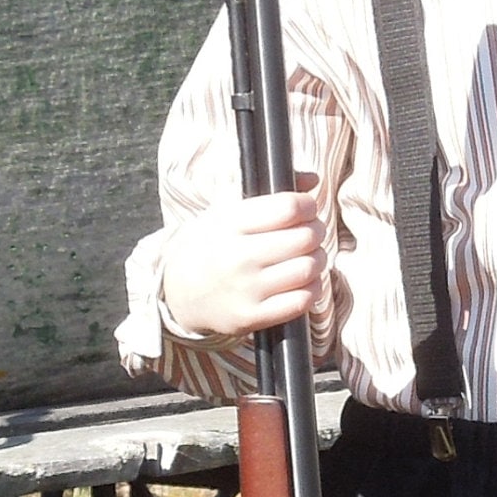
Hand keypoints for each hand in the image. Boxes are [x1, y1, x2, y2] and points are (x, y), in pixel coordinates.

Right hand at [159, 177, 323, 338]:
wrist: (178, 291)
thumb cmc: (210, 245)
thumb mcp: (227, 212)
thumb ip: (271, 194)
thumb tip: (312, 179)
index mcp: (229, 224)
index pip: (288, 208)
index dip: (307, 206)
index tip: (306, 208)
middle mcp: (237, 257)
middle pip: (304, 238)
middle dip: (316, 231)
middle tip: (311, 232)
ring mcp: (245, 290)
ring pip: (308, 269)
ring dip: (318, 259)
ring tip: (309, 256)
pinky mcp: (252, 317)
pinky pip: (303, 301)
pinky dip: (312, 288)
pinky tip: (303, 281)